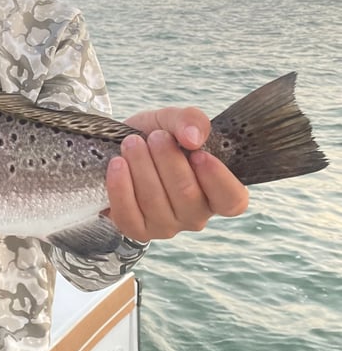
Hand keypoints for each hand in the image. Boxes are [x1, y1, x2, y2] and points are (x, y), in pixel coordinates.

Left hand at [105, 105, 248, 241]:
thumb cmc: (156, 136)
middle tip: (156, 136)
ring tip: (132, 143)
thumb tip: (193, 138)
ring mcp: (166, 226)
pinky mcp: (137, 230)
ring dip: (141, 166)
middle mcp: (195, 215)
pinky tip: (117, 165)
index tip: (198, 153)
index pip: (232, 200)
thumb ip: (191, 120)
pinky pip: (129, 215)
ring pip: (155, 201)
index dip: (217, 179)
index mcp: (217, 192)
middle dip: (168, 159)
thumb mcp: (174, 120)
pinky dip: (120, 187)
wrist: (121, 146)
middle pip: (187, 194)